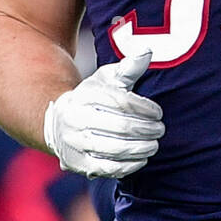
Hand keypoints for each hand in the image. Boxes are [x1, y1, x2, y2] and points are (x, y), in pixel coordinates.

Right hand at [43, 50, 163, 178]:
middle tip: (160, 129)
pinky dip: (129, 165)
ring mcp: (75, 143)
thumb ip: (127, 67)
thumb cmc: (93, 98)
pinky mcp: (77, 163)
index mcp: (85, 95)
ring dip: (141, 148)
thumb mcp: (106, 79)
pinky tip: (142, 158)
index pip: (121, 101)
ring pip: (115, 149)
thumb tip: (147, 52)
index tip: (158, 112)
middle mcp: (76, 119)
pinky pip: (107, 168)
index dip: (144, 108)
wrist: (60, 123)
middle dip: (146, 129)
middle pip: (121, 126)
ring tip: (154, 144)